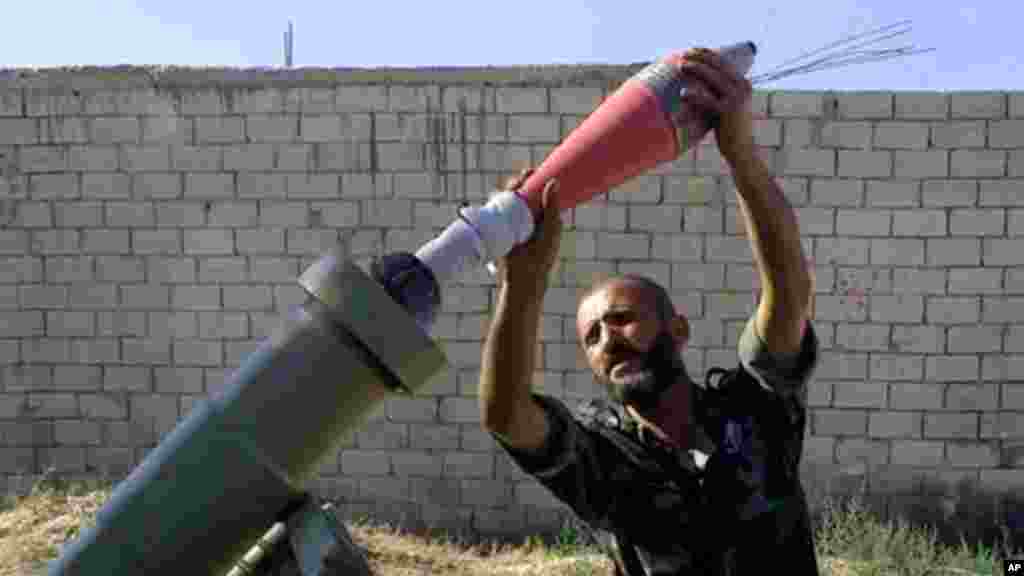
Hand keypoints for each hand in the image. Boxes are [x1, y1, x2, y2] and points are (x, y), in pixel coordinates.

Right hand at [495, 168, 562, 294]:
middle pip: (523, 194)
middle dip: (521, 182)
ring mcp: (513, 222)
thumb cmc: (542, 256)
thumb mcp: (550, 230)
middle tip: (523, 176)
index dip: (536, 181)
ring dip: (509, 189)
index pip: (539, 194)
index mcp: (543, 217)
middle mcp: (528, 218)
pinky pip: (497, 210)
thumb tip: (554, 182)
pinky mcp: (500, 228)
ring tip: (513, 184)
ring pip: (509, 200)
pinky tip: (497, 194)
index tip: (533, 172)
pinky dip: (496, 201)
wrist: (522, 277)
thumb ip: (552, 207)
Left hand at [678, 47, 755, 166]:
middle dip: (699, 58)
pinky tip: (683, 93)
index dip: (707, 54)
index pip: (724, 62)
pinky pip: (707, 100)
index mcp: (743, 83)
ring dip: (696, 70)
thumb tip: (699, 77)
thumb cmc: (728, 128)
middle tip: (683, 55)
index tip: (692, 50)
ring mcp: (736, 98)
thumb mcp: (726, 104)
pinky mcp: (727, 111)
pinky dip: (694, 96)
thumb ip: (717, 91)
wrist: (741, 149)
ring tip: (681, 66)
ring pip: (713, 78)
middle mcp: (742, 87)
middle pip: (718, 66)